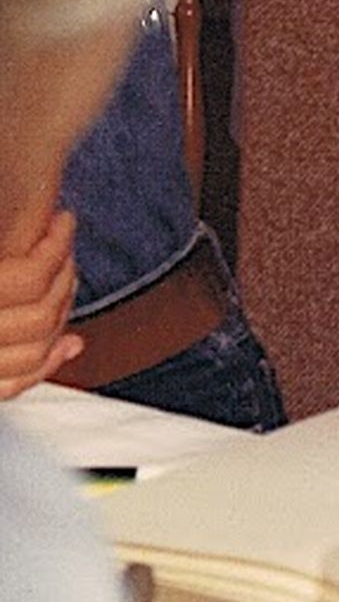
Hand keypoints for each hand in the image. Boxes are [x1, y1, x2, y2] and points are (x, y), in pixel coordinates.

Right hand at [0, 208, 81, 399]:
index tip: (64, 220)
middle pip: (41, 312)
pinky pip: (15, 385)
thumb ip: (7, 240)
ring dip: (61, 312)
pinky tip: (69, 341)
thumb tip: (55, 216)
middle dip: (63, 276)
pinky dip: (48, 363)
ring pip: (35, 349)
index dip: (56, 246)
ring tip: (64, 279)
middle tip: (65, 248)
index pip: (30, 278)